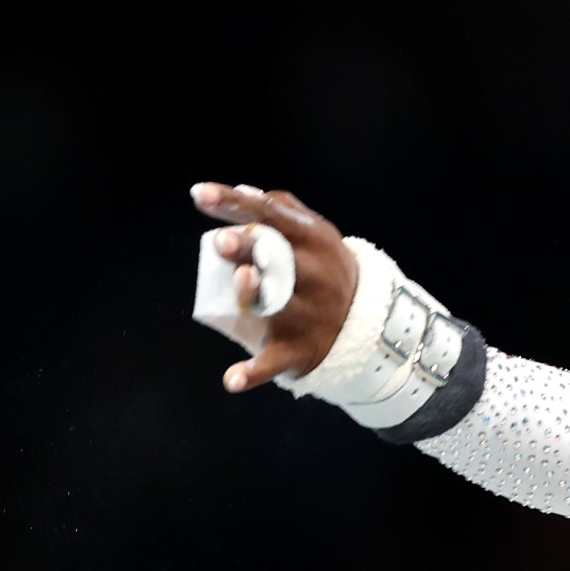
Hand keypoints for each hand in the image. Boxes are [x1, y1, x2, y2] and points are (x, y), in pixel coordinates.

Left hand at [191, 181, 360, 393]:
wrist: (368, 326)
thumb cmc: (326, 271)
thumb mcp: (317, 237)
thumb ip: (285, 212)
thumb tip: (245, 190)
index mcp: (313, 241)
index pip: (272, 215)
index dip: (235, 203)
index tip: (200, 195)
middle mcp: (313, 275)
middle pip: (279, 259)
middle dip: (251, 249)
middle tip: (221, 240)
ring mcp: (306, 314)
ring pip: (278, 305)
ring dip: (257, 295)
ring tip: (242, 281)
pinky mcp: (297, 350)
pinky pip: (274, 362)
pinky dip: (253, 372)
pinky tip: (232, 379)